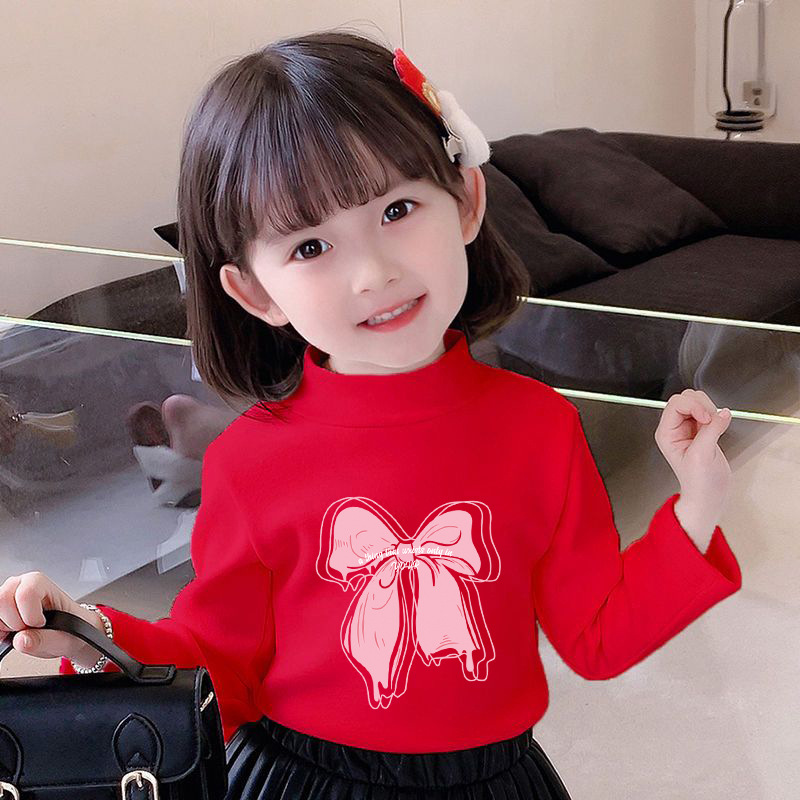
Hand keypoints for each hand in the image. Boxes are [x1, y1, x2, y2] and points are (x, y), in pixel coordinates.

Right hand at [0, 572, 106, 667]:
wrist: (67, 633)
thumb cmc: (68, 628)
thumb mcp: (62, 639)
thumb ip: (43, 639)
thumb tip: (21, 640)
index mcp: (38, 583)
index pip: (25, 594)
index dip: (30, 616)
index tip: (40, 624)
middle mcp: (19, 585)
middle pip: (2, 600)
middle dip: (14, 622)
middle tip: (29, 628)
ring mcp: (6, 597)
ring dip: (6, 627)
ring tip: (23, 630)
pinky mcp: (0, 611)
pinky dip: (1, 632)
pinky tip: (13, 633)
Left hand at [654, 389, 732, 516]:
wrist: (709, 494)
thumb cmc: (699, 482)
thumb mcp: (702, 455)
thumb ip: (711, 430)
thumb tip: (722, 413)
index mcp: (667, 433)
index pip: (676, 404)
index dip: (693, 406)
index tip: (706, 419)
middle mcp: (675, 428)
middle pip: (686, 399)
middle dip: (702, 406)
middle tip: (711, 422)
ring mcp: (688, 428)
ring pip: (698, 402)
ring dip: (710, 410)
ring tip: (715, 427)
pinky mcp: (702, 430)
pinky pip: (709, 412)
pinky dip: (716, 415)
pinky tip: (718, 428)